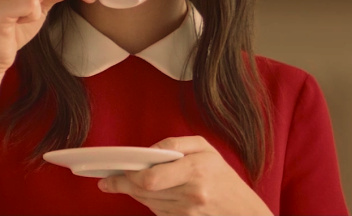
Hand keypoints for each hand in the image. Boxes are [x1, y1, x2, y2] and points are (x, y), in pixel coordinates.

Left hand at [97, 136, 272, 215]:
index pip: (150, 179)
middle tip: (108, 180)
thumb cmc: (222, 176)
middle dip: (123, 185)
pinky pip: (157, 211)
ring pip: (148, 203)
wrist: (243, 211)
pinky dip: (149, 202)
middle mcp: (190, 196)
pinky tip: (146, 193)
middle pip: (144, 192)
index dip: (128, 177)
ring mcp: (186, 214)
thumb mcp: (205, 148)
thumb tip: (148, 151)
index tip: (114, 173)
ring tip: (122, 183)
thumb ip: (175, 143)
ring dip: (134, 193)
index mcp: (195, 171)